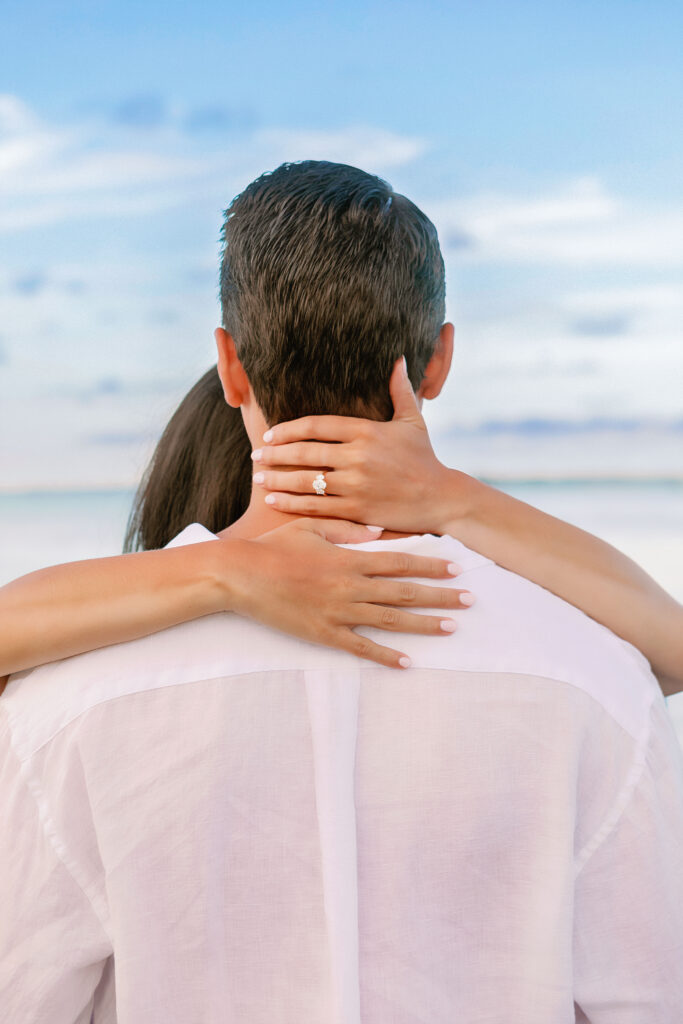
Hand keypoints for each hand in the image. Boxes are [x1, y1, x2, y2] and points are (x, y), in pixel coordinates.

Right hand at [227, 517, 473, 669]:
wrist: (240, 575)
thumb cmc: (273, 547)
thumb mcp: (312, 528)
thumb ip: (348, 529)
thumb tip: (380, 530)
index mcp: (350, 559)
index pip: (401, 561)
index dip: (432, 564)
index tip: (457, 568)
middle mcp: (350, 586)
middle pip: (406, 592)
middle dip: (441, 595)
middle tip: (470, 600)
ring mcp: (339, 612)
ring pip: (391, 620)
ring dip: (424, 624)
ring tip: (452, 627)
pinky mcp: (324, 634)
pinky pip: (361, 648)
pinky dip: (386, 656)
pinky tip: (408, 662)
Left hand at [250, 357, 457, 534]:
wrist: (441, 498)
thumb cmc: (425, 459)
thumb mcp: (414, 421)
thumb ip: (400, 390)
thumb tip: (398, 360)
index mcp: (367, 431)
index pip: (316, 425)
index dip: (288, 430)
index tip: (270, 435)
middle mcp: (358, 456)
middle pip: (305, 452)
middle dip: (275, 455)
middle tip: (255, 457)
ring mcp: (357, 484)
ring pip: (306, 480)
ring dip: (277, 480)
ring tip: (258, 479)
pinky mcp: (357, 510)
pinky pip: (316, 506)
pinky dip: (291, 503)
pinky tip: (273, 501)